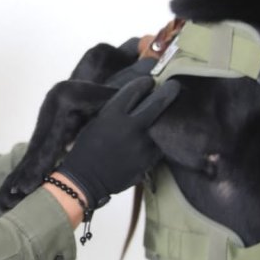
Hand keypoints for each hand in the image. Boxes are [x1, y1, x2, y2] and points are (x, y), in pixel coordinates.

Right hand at [57, 77, 179, 207]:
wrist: (85, 179)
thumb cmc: (86, 148)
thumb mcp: (96, 122)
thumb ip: (115, 109)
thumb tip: (134, 97)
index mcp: (113, 114)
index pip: (135, 89)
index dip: (145, 83)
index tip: (150, 81)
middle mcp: (130, 127)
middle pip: (157, 102)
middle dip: (169, 91)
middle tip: (175, 86)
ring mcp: (142, 144)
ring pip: (161, 124)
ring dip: (163, 118)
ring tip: (168, 112)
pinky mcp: (148, 160)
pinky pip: (159, 145)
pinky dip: (158, 140)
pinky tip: (155, 137)